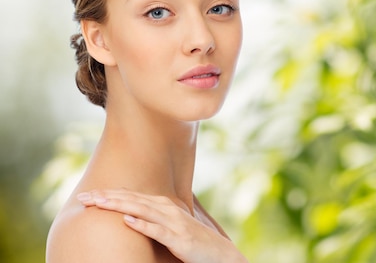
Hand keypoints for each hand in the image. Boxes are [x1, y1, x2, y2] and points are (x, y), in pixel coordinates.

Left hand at [77, 189, 247, 262]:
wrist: (219, 254)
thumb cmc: (193, 241)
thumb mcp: (170, 227)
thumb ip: (152, 219)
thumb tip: (128, 215)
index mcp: (163, 206)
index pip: (131, 197)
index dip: (109, 194)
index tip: (87, 195)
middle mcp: (167, 210)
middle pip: (132, 200)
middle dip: (107, 197)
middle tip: (84, 197)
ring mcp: (174, 224)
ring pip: (142, 211)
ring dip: (119, 206)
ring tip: (99, 203)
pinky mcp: (179, 239)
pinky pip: (158, 231)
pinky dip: (143, 225)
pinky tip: (128, 221)